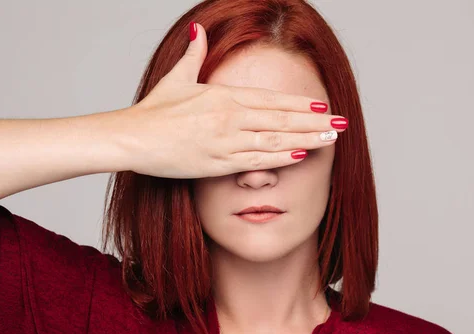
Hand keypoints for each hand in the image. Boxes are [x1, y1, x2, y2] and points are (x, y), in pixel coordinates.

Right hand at [114, 22, 346, 178]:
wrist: (131, 138)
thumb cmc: (152, 111)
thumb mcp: (176, 78)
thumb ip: (194, 54)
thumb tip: (199, 30)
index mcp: (222, 95)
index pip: (271, 99)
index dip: (298, 104)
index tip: (321, 106)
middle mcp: (230, 116)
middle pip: (280, 119)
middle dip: (313, 122)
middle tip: (341, 124)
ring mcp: (226, 140)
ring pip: (275, 139)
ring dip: (306, 139)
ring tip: (331, 140)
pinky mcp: (218, 162)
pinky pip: (256, 160)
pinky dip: (281, 157)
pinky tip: (302, 156)